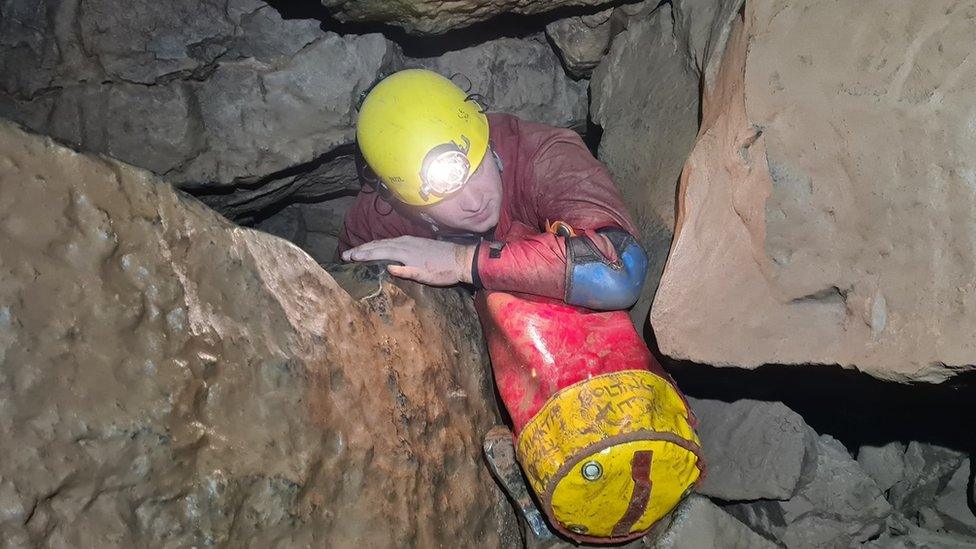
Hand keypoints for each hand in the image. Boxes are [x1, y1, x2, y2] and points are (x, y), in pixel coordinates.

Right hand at [341, 236, 474, 285]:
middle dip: (360, 249)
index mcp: (405, 251)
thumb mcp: (425, 275)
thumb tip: (387, 268)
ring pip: (384, 242)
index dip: (362, 254)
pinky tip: (377, 247)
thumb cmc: (443, 270)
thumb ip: (406, 271)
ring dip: (368, 246)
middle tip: (345, 254)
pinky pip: (391, 241)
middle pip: (378, 245)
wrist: (460, 259)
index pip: (378, 252)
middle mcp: (404, 243)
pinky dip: (379, 244)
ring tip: (356, 251)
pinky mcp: (413, 241)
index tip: (348, 257)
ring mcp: (409, 240)